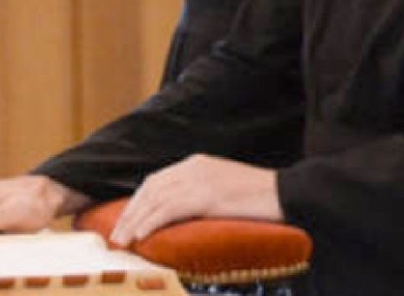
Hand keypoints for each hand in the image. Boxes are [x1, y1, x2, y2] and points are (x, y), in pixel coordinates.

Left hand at [108, 155, 281, 246]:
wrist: (288, 193)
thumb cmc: (262, 198)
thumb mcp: (225, 190)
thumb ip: (202, 195)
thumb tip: (183, 217)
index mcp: (198, 163)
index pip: (157, 180)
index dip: (138, 201)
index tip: (126, 220)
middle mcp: (195, 167)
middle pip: (151, 188)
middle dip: (130, 212)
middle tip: (116, 235)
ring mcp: (201, 179)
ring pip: (155, 199)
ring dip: (134, 221)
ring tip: (122, 240)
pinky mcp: (207, 195)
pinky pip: (169, 209)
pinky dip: (151, 222)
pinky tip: (141, 236)